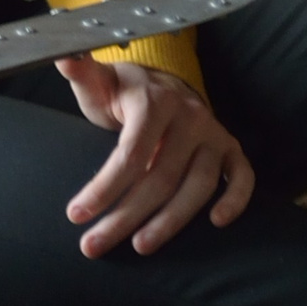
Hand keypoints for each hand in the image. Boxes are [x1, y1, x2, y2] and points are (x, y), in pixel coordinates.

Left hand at [56, 56, 254, 256]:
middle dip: (125, 216)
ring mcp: (213, 134)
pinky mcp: (230, 148)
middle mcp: (190, 116)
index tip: (76, 214)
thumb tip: (64, 59)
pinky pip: (241, 175)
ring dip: (171, 221)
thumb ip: (82, 73)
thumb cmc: (124, 93)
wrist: (164, 84)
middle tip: (93, 246)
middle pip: (161, 177)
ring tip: (141, 246)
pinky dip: (236, 198)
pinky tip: (217, 223)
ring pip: (199, 185)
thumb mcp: (101, 82)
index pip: (131, 153)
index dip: (104, 187)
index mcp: (155, 101)